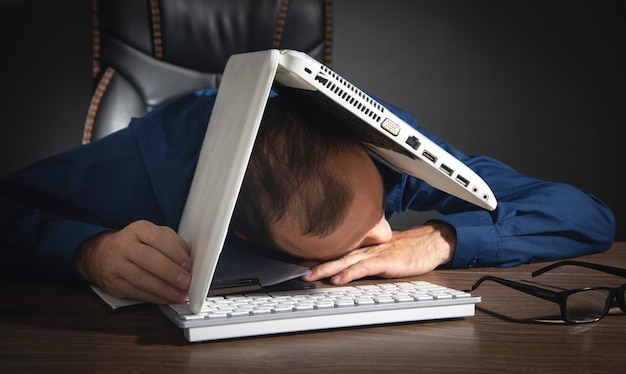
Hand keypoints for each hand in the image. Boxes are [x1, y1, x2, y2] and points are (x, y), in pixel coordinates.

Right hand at [75, 220, 191, 303]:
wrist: (101, 254)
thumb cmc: (135, 245)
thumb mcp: (152, 235)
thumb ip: (173, 244)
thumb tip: (190, 262)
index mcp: (139, 229)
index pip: (159, 238)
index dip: (176, 253)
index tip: (189, 266)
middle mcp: (124, 245)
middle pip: (149, 259)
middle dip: (171, 273)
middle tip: (186, 282)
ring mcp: (116, 264)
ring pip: (141, 278)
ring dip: (164, 289)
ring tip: (180, 295)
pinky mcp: (113, 283)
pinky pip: (136, 292)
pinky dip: (154, 297)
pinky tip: (167, 299)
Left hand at [301, 221, 455, 284]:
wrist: (430, 243)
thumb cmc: (407, 250)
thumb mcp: (382, 254)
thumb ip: (366, 259)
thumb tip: (348, 268)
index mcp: (364, 247)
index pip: (337, 252)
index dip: (318, 258)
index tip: (299, 265)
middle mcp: (366, 249)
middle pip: (336, 256)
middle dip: (315, 264)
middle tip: (296, 272)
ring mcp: (375, 254)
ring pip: (345, 262)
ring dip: (326, 269)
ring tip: (309, 276)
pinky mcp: (386, 261)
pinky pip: (364, 268)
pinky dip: (350, 274)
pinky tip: (338, 279)